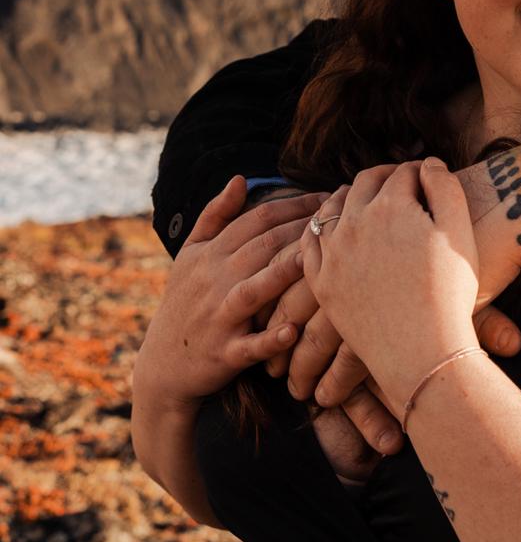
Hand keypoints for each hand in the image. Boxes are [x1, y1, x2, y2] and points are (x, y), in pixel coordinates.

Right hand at [137, 177, 323, 405]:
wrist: (162, 364)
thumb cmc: (185, 302)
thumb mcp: (190, 255)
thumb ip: (215, 215)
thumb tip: (240, 178)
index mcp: (210, 254)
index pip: (256, 220)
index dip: (293, 204)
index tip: (327, 198)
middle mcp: (213, 281)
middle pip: (260, 248)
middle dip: (299, 230)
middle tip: (337, 219)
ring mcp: (219, 318)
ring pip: (252, 291)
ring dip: (281, 275)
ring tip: (311, 260)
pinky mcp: (224, 354)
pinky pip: (249, 346)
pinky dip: (269, 340)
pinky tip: (292, 332)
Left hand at [304, 159, 479, 405]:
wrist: (423, 352)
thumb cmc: (449, 293)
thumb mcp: (459, 232)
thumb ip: (445, 186)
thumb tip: (428, 163)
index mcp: (391, 206)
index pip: (404, 172)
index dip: (420, 171)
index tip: (429, 176)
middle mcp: (354, 223)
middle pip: (365, 182)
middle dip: (385, 176)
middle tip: (400, 182)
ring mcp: (333, 253)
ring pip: (331, 208)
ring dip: (349, 196)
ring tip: (365, 199)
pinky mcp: (322, 282)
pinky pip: (309, 243)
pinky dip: (319, 228)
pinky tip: (332, 230)